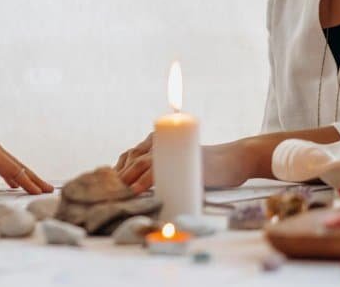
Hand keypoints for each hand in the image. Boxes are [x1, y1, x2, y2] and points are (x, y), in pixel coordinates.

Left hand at [0, 108, 53, 195]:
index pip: (13, 169)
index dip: (26, 181)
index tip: (39, 192)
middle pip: (18, 165)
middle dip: (34, 178)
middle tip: (49, 190)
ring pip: (12, 164)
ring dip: (25, 176)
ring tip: (37, 187)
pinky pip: (3, 163)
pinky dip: (11, 173)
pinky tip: (13, 183)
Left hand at [116, 134, 251, 193]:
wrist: (231, 161)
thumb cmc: (204, 167)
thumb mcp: (178, 165)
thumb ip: (162, 172)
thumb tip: (140, 192)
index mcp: (157, 141)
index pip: (129, 156)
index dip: (116, 171)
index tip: (108, 188)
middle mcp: (160, 141)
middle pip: (131, 160)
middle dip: (118, 179)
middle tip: (109, 197)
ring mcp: (171, 149)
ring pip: (140, 163)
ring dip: (127, 181)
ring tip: (119, 196)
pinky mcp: (180, 159)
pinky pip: (156, 169)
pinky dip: (144, 181)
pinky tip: (136, 191)